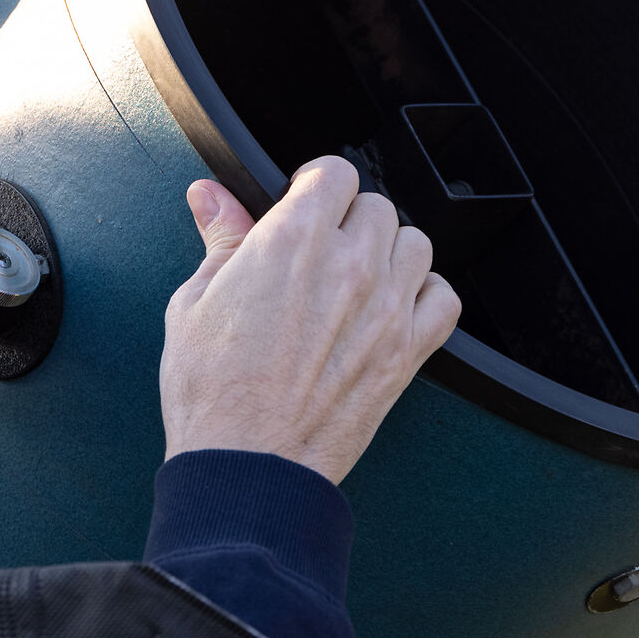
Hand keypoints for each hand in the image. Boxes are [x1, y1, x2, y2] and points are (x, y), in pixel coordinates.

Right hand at [160, 157, 460, 482]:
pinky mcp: (408, 351)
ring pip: (415, 244)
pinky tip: (393, 308)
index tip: (304, 201)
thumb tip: (210, 198)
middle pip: (375, 206)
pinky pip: (444, 298)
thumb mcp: (194, 304)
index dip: (315, 183)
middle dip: (347, 221)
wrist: (247, 465)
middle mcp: (349, 265)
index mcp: (292, 241)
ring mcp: (387, 307)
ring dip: (389, 253)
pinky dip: (425, 296)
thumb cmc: (213, 395)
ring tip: (357, 279)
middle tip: (321, 252)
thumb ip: (219, 240)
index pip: (333, 172)